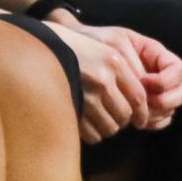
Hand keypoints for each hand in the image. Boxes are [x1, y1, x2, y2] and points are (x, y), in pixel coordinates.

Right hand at [43, 20, 175, 142]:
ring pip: (110, 126)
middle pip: (125, 115)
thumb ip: (123, 73)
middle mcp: (102, 78)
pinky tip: (87, 125)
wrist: (38, 47)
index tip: (140, 121)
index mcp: (113, 61)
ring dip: (107, 128)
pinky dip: (93, 134)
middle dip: (122, 121)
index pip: (138, 97)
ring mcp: (85, 93)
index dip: (142, 114)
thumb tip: (143, 103)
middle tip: (115, 119)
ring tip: (99, 121)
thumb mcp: (101, 51)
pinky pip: (93, 133)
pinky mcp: (71, 107)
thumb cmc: (73, 50)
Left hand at [81, 22, 181, 129]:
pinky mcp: (146, 106)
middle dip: (166, 101)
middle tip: (144, 104)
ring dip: (157, 114)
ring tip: (136, 113)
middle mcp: (160, 74)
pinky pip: (161, 120)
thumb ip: (130, 61)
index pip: (179, 70)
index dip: (167, 80)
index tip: (145, 82)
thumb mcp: (112, 43)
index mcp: (156, 55)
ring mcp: (155, 91)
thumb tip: (143, 84)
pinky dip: (153, 123)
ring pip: (172, 108)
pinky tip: (137, 122)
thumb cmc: (94, 43)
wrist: (76, 52)